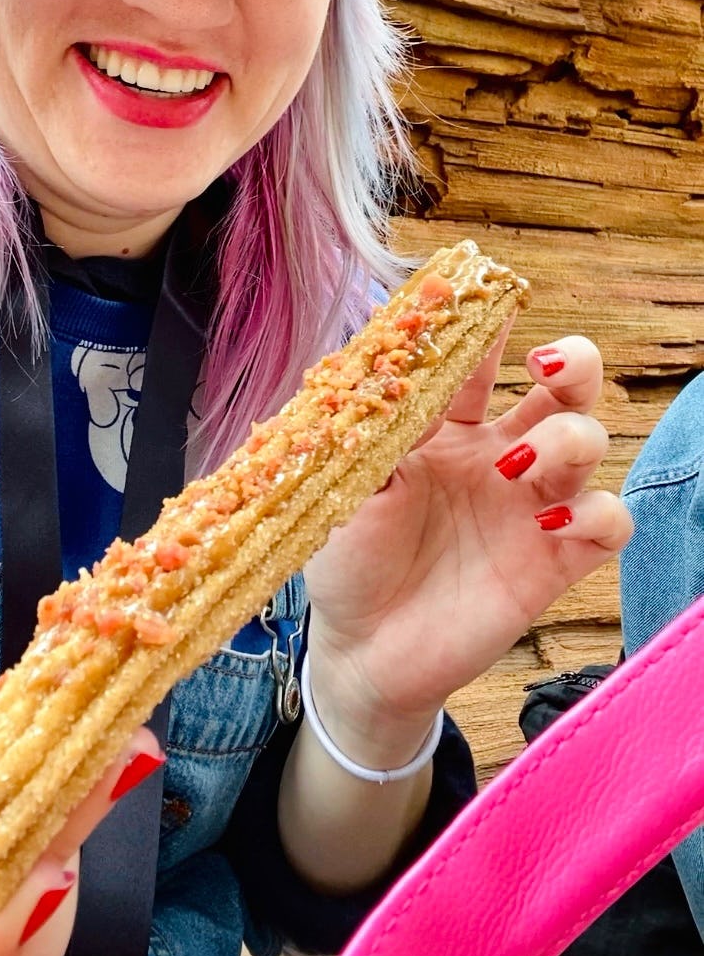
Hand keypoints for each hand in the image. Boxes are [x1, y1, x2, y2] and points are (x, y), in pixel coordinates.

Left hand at [303, 332, 631, 764]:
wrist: (361, 652)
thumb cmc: (347, 561)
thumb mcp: (346, 487)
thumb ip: (377, 434)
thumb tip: (398, 379)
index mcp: (445, 429)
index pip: (477, 364)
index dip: (484, 330)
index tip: (483, 302)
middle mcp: (498, 457)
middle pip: (563, 389)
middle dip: (573, 363)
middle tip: (548, 364)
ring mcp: (529, 507)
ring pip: (589, 443)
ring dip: (570, 439)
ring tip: (517, 466)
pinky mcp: (554, 562)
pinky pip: (608, 522)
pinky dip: (595, 513)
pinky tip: (547, 526)